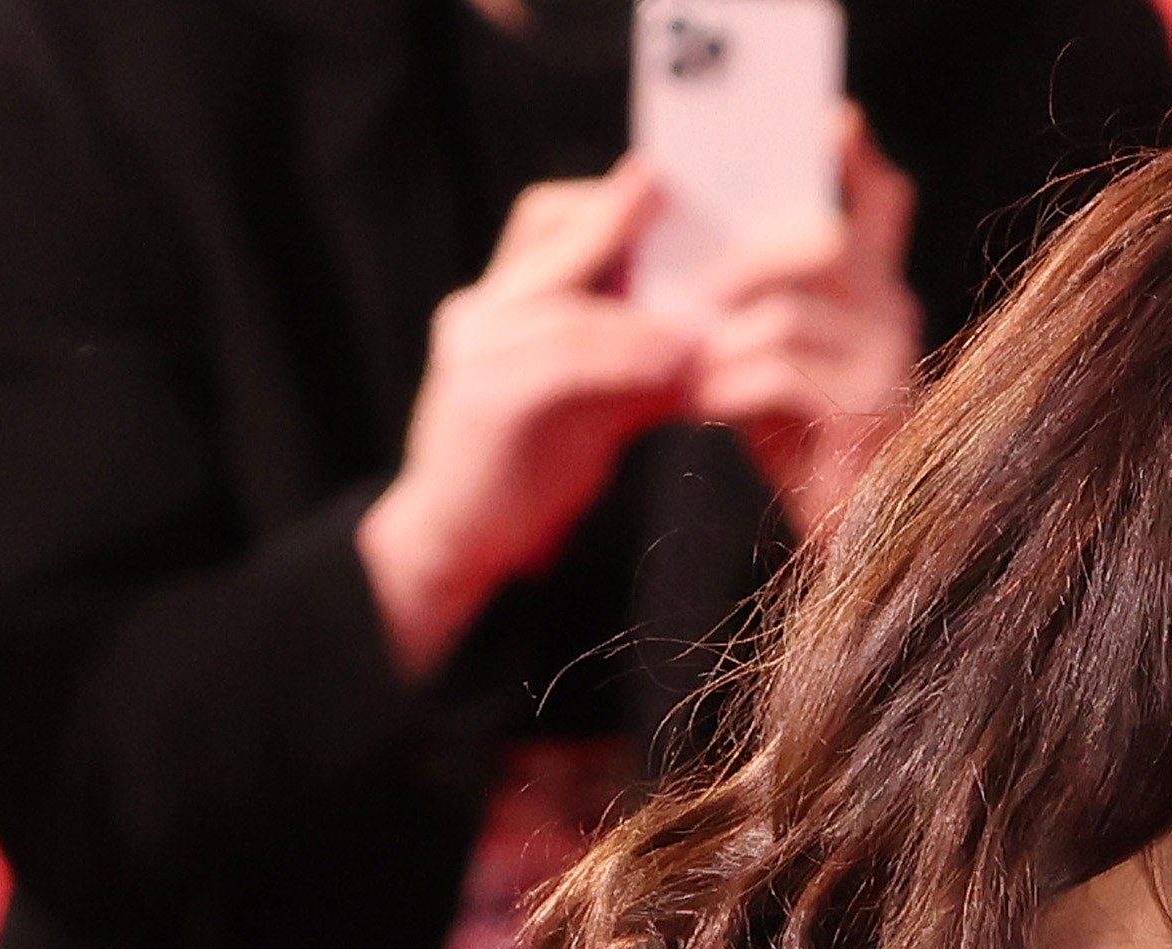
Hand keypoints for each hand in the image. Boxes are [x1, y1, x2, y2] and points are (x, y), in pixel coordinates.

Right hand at [358, 165, 696, 680]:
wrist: (458, 540)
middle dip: (617, 218)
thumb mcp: (594, 405)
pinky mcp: (483, 399)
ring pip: (563, 305)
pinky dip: (623, 358)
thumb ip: (641, 364)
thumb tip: (713, 339)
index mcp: (502, 304)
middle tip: (678, 196)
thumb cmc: (528, 469)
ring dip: (639, 312)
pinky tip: (673, 365)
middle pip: (550, 238)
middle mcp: (480, 313)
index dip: (607, 203)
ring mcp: (473, 352)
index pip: (546, 223)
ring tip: (703, 319)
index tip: (668, 185)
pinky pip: (562, 362)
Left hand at [688, 108, 921, 544]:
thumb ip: (759, 304)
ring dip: (719, 338)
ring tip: (682, 370)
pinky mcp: (871, 412)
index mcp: (875, 292)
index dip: (852, 162)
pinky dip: (727, 385)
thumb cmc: (809, 448)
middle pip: (823, 238)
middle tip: (689, 290)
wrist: (852, 543)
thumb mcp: (778, 360)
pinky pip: (783, 371)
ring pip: (788, 310)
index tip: (824, 130)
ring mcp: (890, 361)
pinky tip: (702, 407)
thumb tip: (692, 264)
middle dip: (743, 258)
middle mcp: (896, 314)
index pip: (879, 202)